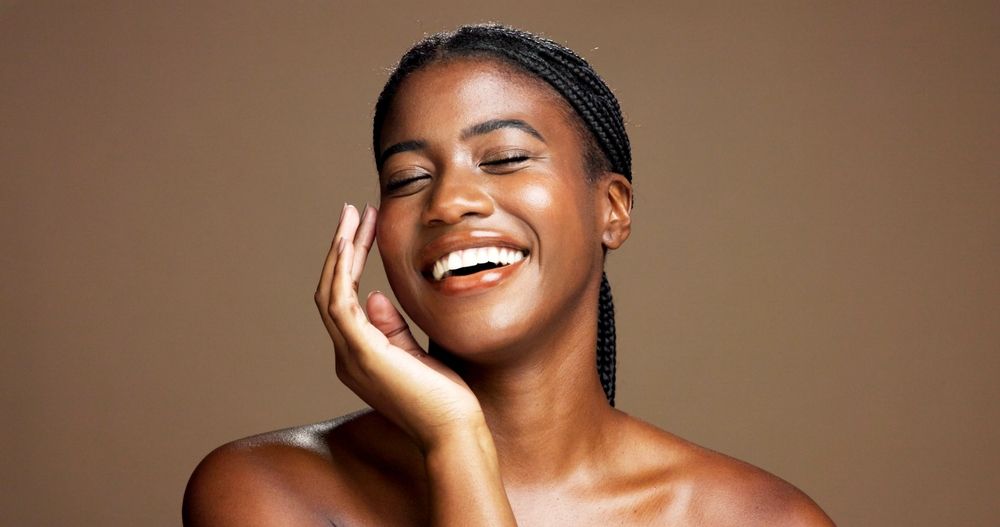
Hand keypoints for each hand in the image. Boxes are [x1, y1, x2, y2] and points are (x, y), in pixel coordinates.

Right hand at [314, 204, 484, 451]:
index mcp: (358, 356)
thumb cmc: (444, 397)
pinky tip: (349, 245)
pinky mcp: (363, 355)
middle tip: (351, 211)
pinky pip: (340, 305)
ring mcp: (351, 357)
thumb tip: (374, 295)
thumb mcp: (416, 353)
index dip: (350, 262)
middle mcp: (346, 356)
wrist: (454, 430)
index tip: (364, 227)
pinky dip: (341, 272)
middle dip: (340, 248)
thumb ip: (392, 328)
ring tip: (352, 217)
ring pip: (330, 293)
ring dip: (339, 252)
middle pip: (331, 291)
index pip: (345, 300)